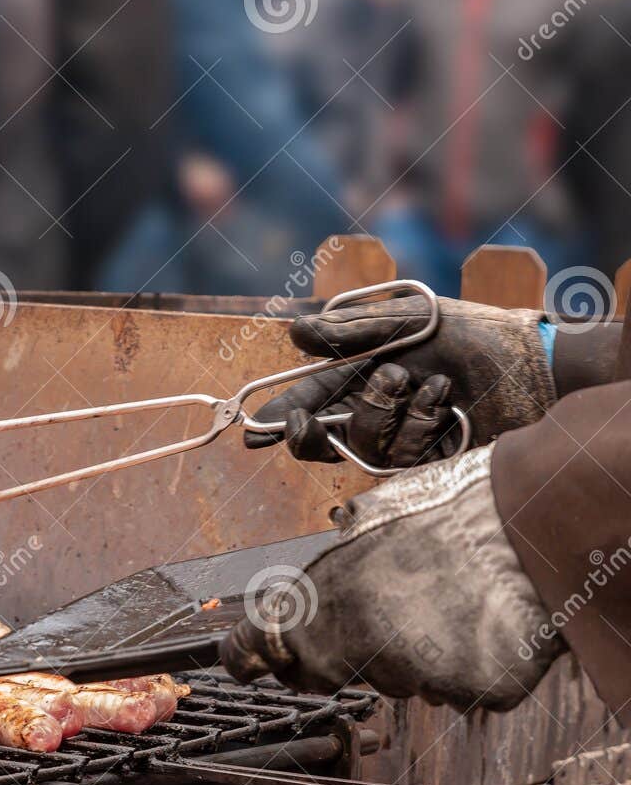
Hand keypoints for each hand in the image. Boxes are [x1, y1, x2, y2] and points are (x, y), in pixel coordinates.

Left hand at [218, 447, 564, 709]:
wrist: (534, 518)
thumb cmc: (455, 508)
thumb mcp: (370, 519)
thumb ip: (335, 564)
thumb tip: (312, 581)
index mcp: (328, 599)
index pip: (261, 648)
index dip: (250, 656)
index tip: (245, 661)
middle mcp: (365, 645)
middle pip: (331, 669)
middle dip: (345, 648)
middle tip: (388, 608)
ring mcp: (421, 675)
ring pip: (401, 678)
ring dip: (415, 653)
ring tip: (450, 600)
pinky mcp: (475, 692)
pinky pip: (457, 688)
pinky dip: (467, 665)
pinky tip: (483, 622)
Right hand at [247, 297, 555, 468]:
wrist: (531, 364)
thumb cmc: (472, 334)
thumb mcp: (408, 321)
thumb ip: (350, 331)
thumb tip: (291, 333)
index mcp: (361, 378)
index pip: (307, 403)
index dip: (279, 417)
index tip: (254, 429)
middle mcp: (375, 414)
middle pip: (319, 441)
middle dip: (307, 433)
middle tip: (305, 421)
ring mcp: (401, 441)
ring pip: (361, 447)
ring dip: (388, 413)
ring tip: (428, 382)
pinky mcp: (429, 464)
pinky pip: (402, 459)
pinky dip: (421, 425)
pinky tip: (445, 400)